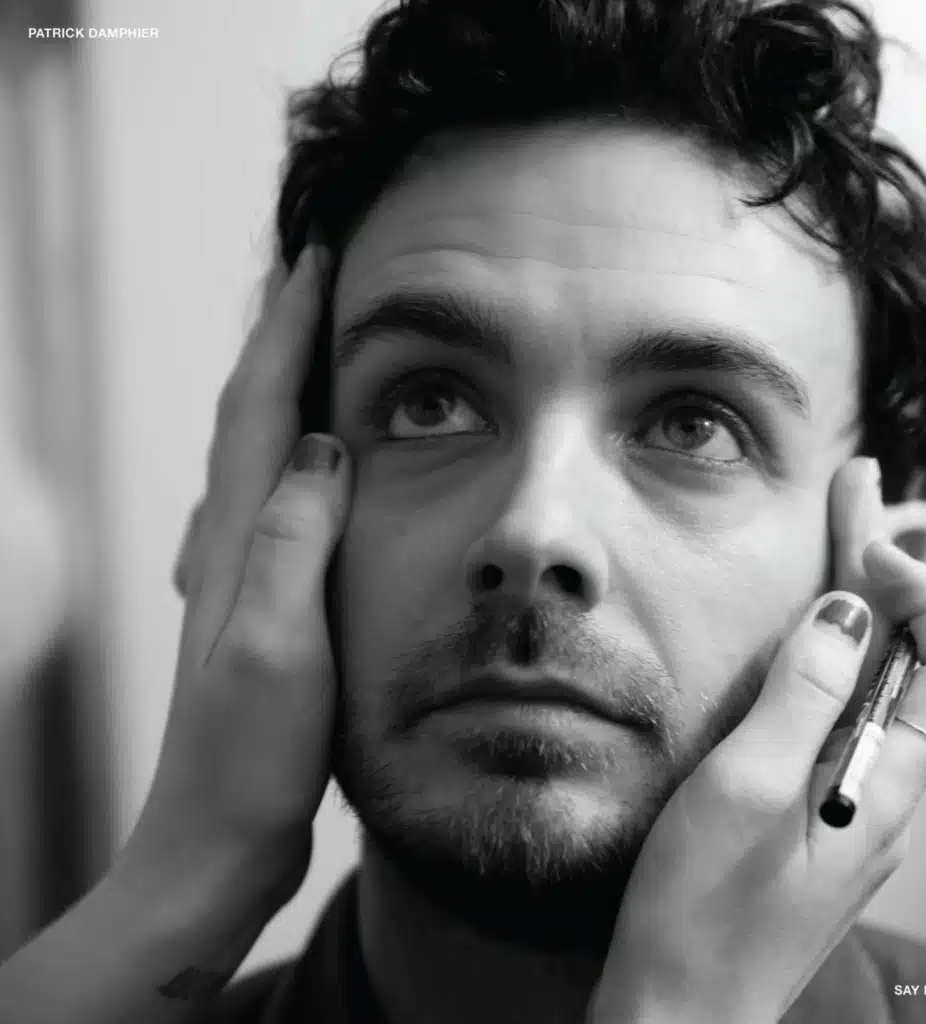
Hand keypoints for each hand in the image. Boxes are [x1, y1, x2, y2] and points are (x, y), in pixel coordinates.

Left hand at [113, 246, 348, 928]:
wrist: (216, 842)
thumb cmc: (248, 756)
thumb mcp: (277, 645)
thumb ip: (293, 541)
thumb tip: (320, 444)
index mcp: (237, 540)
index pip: (260, 405)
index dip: (289, 327)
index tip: (319, 257)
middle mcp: (231, 544)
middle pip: (251, 413)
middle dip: (282, 337)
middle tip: (319, 277)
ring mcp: (243, 575)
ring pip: (262, 454)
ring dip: (287, 388)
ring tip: (325, 347)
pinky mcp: (264, 606)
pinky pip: (281, 503)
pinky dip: (298, 456)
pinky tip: (318, 464)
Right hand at [589, 457, 925, 1023]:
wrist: (676, 1013)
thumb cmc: (703, 912)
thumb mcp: (746, 788)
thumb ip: (803, 694)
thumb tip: (850, 610)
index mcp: (884, 787)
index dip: (925, 594)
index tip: (865, 546)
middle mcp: (882, 793)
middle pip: (915, 666)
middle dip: (892, 573)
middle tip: (860, 493)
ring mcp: (846, 805)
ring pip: (877, 689)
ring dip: (865, 609)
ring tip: (846, 538)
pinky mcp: (809, 815)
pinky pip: (838, 719)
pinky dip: (831, 656)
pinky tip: (808, 634)